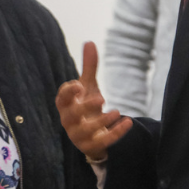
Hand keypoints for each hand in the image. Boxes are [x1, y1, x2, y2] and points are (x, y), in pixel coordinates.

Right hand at [55, 41, 131, 160]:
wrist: (91, 135)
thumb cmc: (86, 106)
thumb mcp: (88, 87)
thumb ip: (89, 67)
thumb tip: (89, 42)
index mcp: (65, 105)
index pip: (61, 99)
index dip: (68, 92)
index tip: (78, 85)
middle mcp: (68, 120)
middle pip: (71, 115)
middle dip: (85, 107)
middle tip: (101, 98)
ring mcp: (79, 135)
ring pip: (86, 130)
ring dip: (102, 121)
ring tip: (117, 111)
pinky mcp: (92, 145)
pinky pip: (103, 141)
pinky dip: (115, 133)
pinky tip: (127, 122)